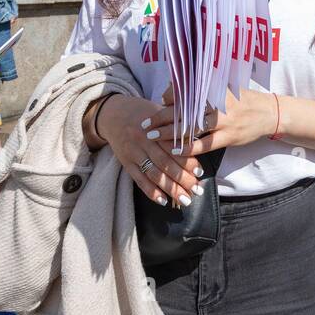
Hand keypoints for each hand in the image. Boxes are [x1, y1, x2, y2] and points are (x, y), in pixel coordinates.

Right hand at [95, 93, 202, 207]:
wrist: (114, 114)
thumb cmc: (144, 113)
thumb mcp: (160, 113)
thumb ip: (176, 126)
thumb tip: (196, 142)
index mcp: (156, 128)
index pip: (174, 147)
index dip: (187, 160)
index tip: (200, 172)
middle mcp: (144, 141)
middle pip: (165, 164)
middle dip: (182, 179)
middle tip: (197, 191)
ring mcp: (134, 153)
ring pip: (154, 174)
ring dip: (170, 189)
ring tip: (185, 200)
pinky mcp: (126, 163)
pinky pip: (139, 179)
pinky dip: (151, 191)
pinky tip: (163, 201)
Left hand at [144, 89, 277, 157]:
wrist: (269, 113)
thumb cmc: (242, 100)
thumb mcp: (224, 87)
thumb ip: (200, 88)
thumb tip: (171, 90)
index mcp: (216, 88)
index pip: (187, 90)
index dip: (169, 96)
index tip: (158, 102)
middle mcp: (218, 102)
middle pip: (184, 109)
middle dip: (162, 117)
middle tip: (145, 124)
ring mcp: (224, 120)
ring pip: (191, 127)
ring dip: (170, 133)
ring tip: (153, 137)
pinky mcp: (229, 136)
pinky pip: (205, 143)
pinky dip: (188, 147)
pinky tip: (174, 150)